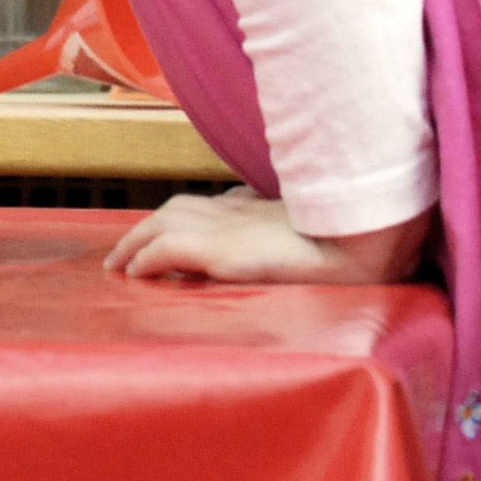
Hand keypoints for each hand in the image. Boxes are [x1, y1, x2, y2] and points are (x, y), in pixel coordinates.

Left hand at [106, 186, 433, 285]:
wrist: (359, 242)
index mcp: (256, 207)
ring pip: (161, 223)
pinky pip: (165, 250)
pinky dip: (146, 258)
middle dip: (149, 228)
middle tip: (128, 252)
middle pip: (177, 209)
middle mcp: (234, 210)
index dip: (186, 219)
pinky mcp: (217, 247)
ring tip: (122, 264)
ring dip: (136, 243)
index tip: (170, 233)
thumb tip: (275, 247)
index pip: (210, 206)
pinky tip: (134, 275)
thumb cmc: (345, 241)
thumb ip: (284, 235)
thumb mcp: (307, 234)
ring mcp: (224, 226)